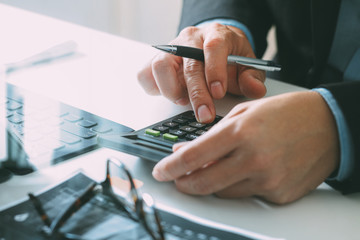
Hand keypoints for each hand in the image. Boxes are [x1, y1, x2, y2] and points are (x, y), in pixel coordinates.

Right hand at [138, 23, 265, 122]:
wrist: (213, 46)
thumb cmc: (229, 57)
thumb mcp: (247, 65)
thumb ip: (252, 78)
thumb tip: (255, 90)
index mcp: (216, 35)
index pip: (213, 47)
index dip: (215, 70)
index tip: (219, 93)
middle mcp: (190, 39)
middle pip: (189, 64)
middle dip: (197, 94)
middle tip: (204, 115)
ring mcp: (171, 49)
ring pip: (160, 66)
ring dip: (171, 90)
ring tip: (183, 101)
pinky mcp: (156, 60)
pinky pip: (145, 74)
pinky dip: (154, 89)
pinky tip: (171, 95)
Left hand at [152, 91, 339, 203]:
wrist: (328, 126)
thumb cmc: (287, 113)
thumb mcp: (244, 113)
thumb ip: (212, 135)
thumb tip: (185, 150)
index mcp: (241, 132)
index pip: (193, 157)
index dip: (170, 167)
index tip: (160, 171)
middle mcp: (253, 159)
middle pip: (202, 183)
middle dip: (182, 183)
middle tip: (176, 179)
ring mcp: (267, 180)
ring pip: (222, 192)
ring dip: (208, 183)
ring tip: (208, 170)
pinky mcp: (278, 194)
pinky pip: (246, 195)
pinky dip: (236, 185)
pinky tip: (242, 171)